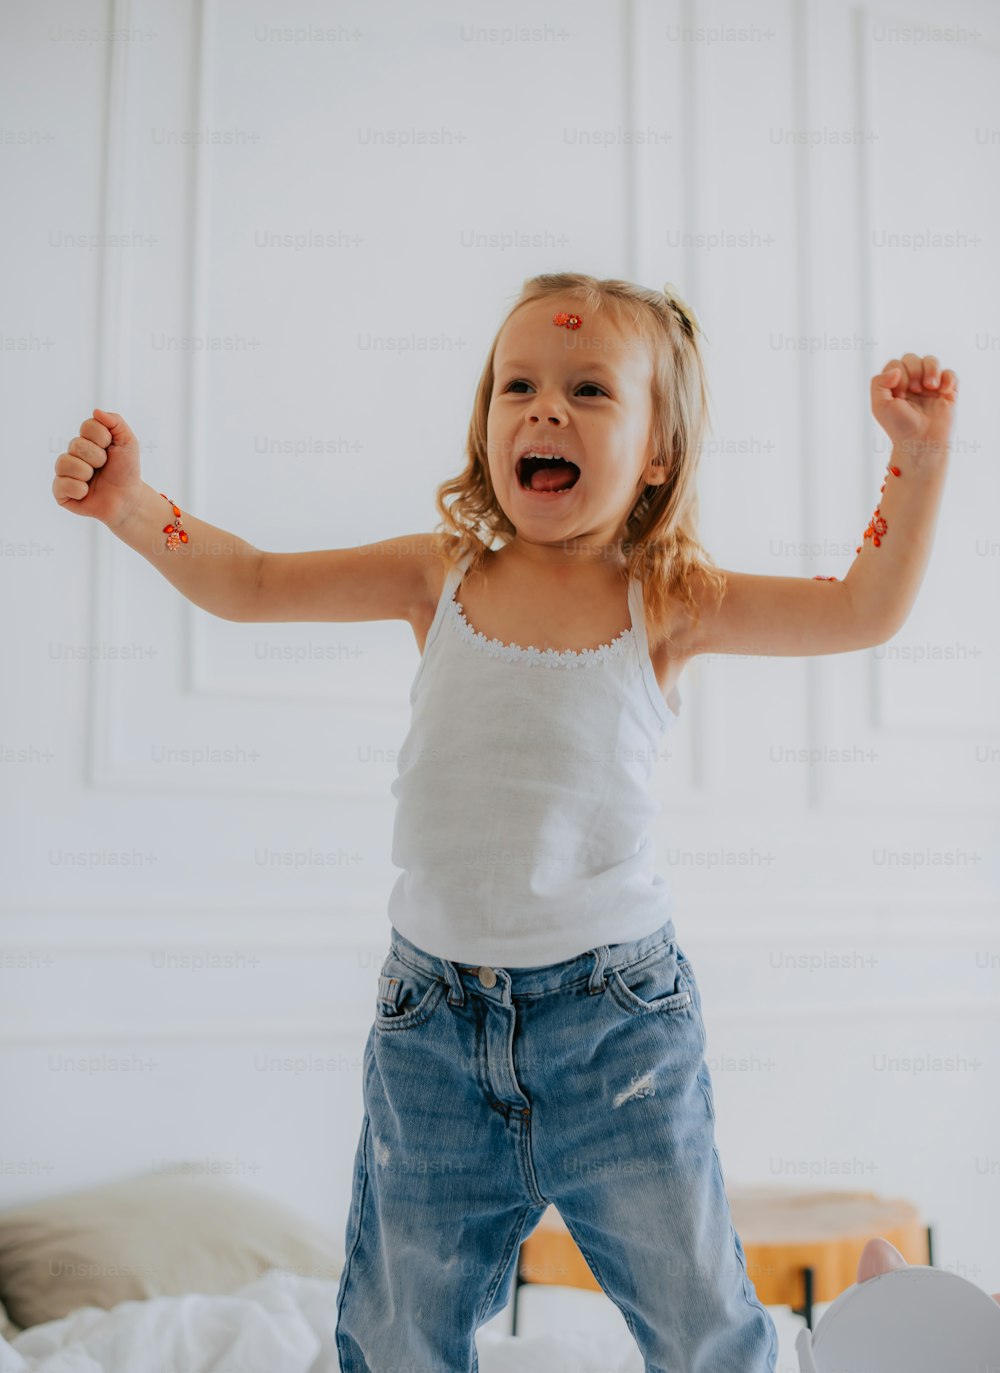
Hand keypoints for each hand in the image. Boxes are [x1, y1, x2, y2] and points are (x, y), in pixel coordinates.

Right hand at [52, 409, 143, 526]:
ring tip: (94, 480)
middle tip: (104, 467)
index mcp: (87, 440)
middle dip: (98, 458)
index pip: (87, 426)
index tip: (111, 448)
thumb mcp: (128, 443)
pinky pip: (61, 484)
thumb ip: (116, 422)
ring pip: (65, 462)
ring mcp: (65, 472)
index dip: (103, 438)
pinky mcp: (61, 491)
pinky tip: (86, 492)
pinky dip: (78, 489)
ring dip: (86, 473)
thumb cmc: (126, 471)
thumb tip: (96, 410)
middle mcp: (73, 453)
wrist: (128, 499)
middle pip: (77, 444)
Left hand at [871, 354, 957, 450]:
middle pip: (912, 358)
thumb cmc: (899, 426)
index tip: (899, 395)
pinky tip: (943, 392)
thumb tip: (896, 370)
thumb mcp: (880, 406)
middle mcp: (911, 383)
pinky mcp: (946, 391)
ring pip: (931, 360)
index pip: (895, 364)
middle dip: (914, 370)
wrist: (921, 441)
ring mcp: (929, 386)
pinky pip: (950, 373)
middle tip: (916, 390)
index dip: (899, 375)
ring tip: (930, 387)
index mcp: (894, 385)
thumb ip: (879, 383)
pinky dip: (948, 378)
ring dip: (931, 369)